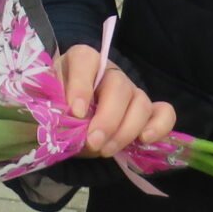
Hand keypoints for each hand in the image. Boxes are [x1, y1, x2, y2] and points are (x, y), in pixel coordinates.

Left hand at [60, 45, 177, 157]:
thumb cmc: (56, 107)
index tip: (76, 112)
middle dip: (108, 118)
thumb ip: (54, 110)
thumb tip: (62, 125)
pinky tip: (144, 141)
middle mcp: (110, 72)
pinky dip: (159, 126)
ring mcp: (131, 90)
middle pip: (118, 86)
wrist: (67, 122)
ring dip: (126, 130)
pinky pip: (164, 113)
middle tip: (94, 142)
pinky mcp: (146, 111)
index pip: (85, 61)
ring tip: (106, 150)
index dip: (82, 85)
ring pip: (141, 102)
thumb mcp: (48, 105)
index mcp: (82, 61)